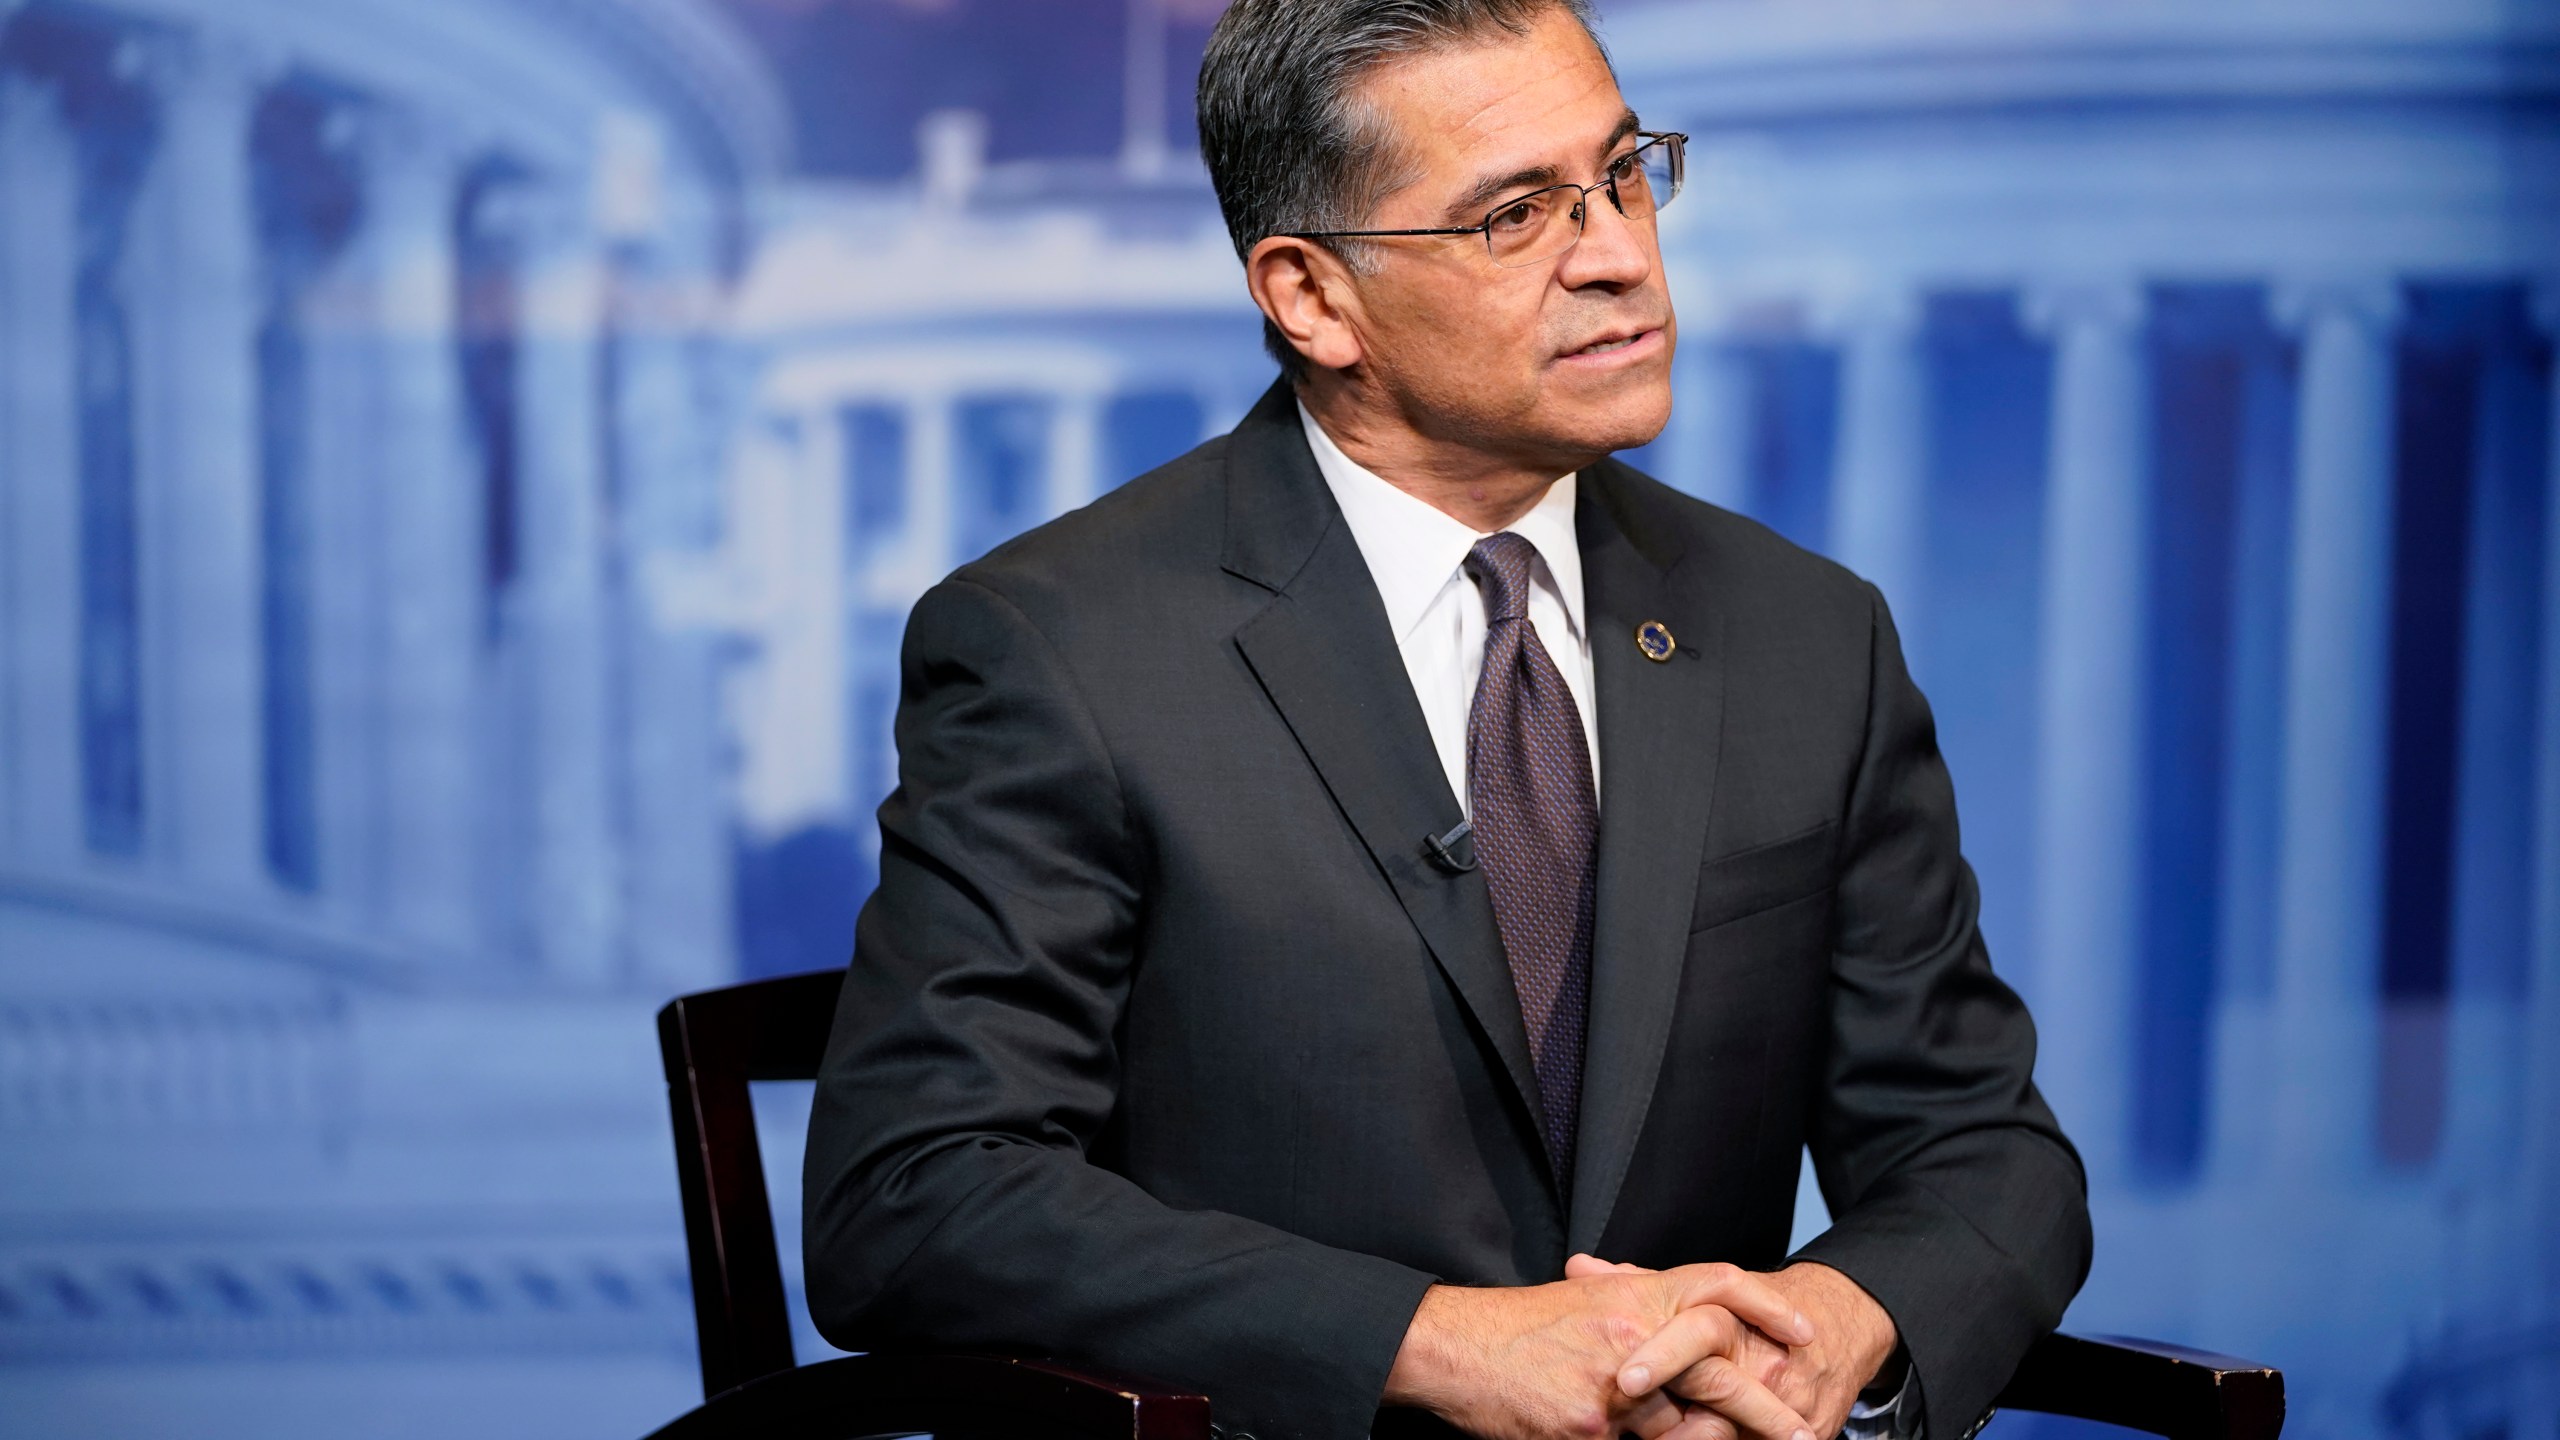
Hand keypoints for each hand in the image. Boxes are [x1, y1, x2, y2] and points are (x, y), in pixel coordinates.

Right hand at [1385, 1263, 1818, 1439]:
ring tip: (1676, 1428)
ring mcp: (1613, 1388)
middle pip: (1720, 1374)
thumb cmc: (1513, 1329)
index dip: (1767, 1308)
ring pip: (1677, 1429)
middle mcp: (1633, 1336)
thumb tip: (1682, 1332)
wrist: (1453, 1347)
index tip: (1804, 1336)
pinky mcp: (1589, 1430)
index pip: (1720, 1286)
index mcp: (1634, 1296)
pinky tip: (1609, 1433)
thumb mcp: (1583, 1302)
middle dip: (1767, 1411)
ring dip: (1681, 1438)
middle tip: (1804, 1433)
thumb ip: (1635, 1311)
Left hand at [1568, 1257, 1898, 1439]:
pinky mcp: (1811, 1429)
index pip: (1696, 1331)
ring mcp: (1786, 1400)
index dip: (1660, 1354)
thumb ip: (1639, 1286)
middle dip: (1676, 1422)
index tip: (1625, 1379)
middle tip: (1636, 1429)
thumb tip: (1579, 1267)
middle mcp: (1760, 1361)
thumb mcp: (1700, 1292)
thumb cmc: (1752, 1313)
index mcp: (1727, 1319)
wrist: (1837, 1328)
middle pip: (1719, 1390)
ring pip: (1734, 1432)